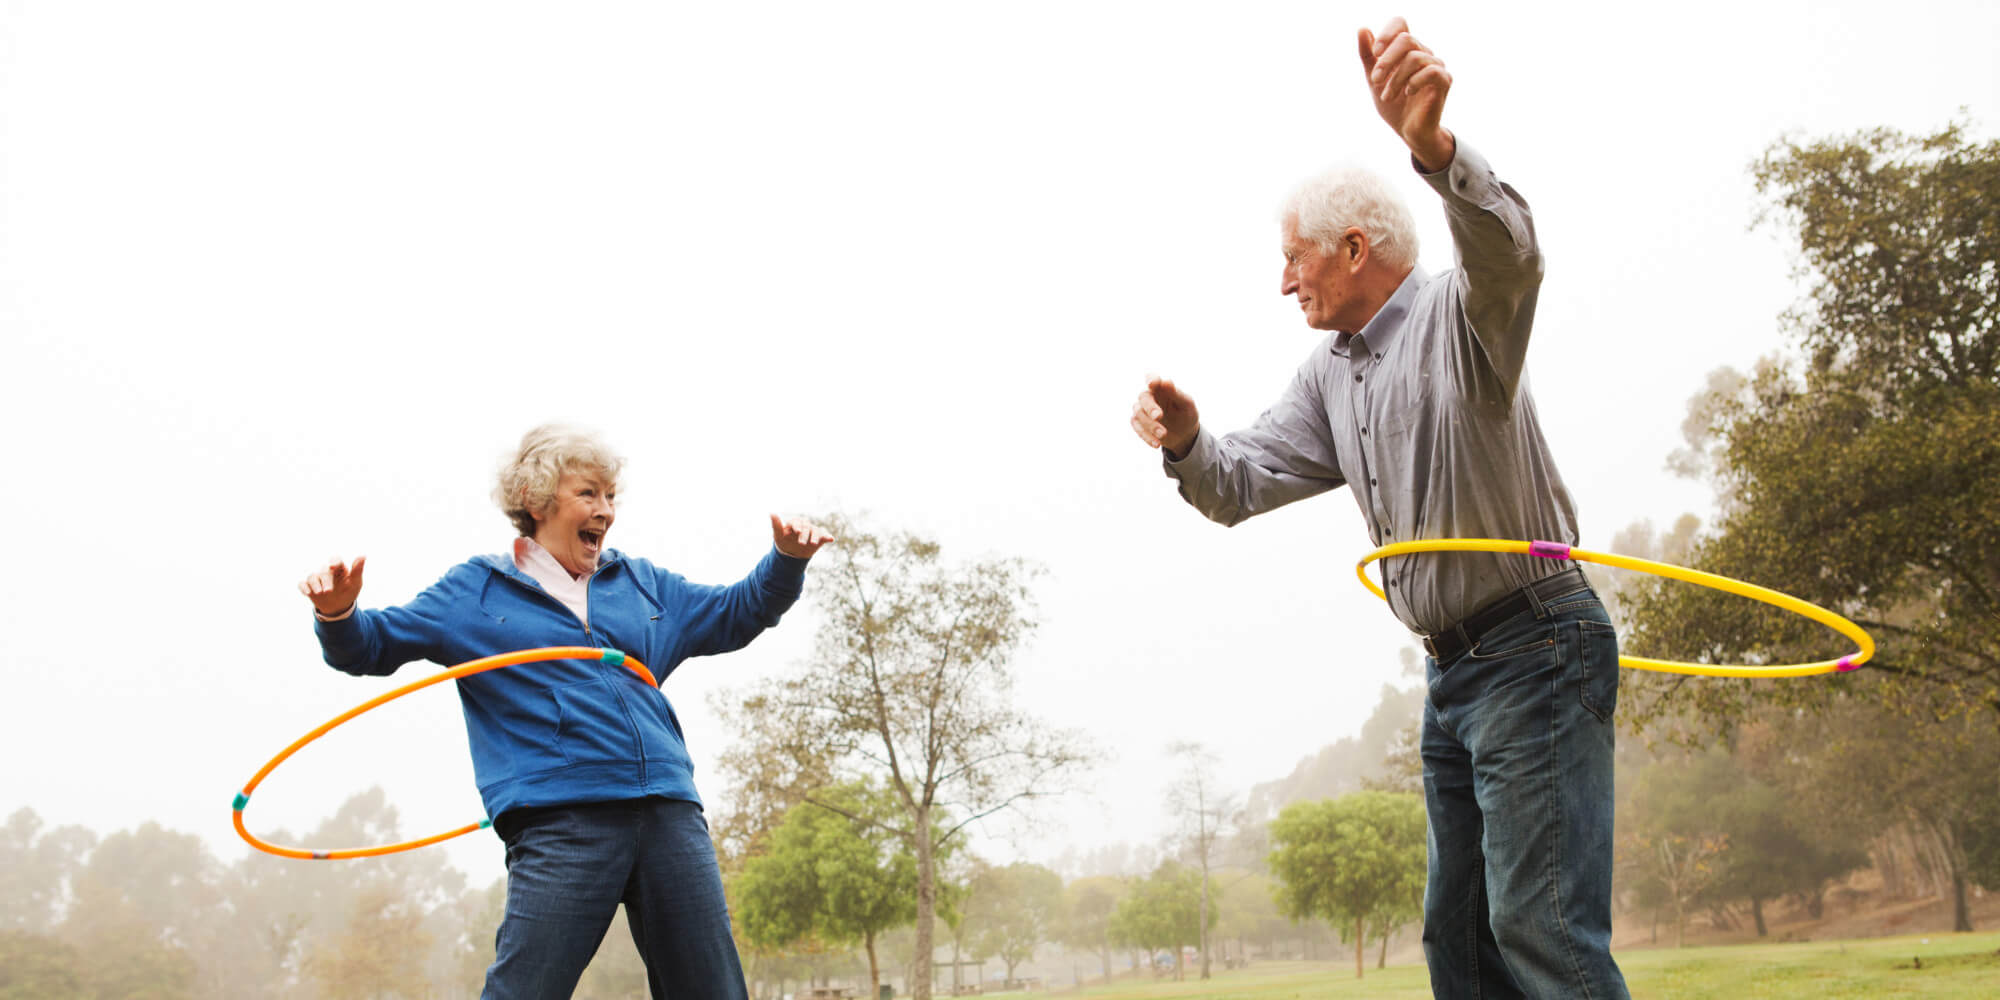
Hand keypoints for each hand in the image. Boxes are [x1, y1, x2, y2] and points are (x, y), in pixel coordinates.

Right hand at [299, 556, 365, 616]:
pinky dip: (303, 587)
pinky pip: (302, 584)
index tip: (332, 567)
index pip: (335, 560)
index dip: (333, 562)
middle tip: (328, 591)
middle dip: (325, 580)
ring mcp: (317, 579)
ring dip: (314, 584)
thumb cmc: (348, 591)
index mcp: (339, 568)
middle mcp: (326, 571)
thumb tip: (363, 556)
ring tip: (319, 593)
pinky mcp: (309, 587)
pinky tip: (307, 593)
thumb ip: (357, 570)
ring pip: (312, 576)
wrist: (338, 607)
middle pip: (324, 571)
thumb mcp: (355, 583)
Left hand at [770, 515, 833, 558]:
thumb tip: (771, 513)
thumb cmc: (784, 542)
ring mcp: (813, 531)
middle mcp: (805, 525)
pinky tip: (830, 539)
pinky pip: (824, 535)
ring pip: (816, 531)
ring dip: (815, 536)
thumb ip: (776, 525)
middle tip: (801, 543)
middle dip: (804, 534)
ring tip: (813, 543)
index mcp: (795, 522)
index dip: (797, 526)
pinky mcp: (820, 538)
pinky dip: (828, 536)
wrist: (792, 553)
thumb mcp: (778, 535)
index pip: (797, 522)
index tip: (797, 532)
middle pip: (807, 527)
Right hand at [1131, 375, 1199, 459]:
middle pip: (1143, 397)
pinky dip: (1146, 436)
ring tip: (1164, 434)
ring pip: (1139, 414)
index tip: (1153, 383)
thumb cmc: (1186, 414)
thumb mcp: (1186, 405)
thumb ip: (1176, 394)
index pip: (1152, 377)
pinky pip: (1138, 428)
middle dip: (1150, 407)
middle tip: (1159, 416)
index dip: (1151, 379)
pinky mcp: (1139, 424)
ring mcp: (1142, 410)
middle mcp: (1149, 396)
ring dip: (1151, 425)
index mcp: (1161, 388)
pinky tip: (1157, 444)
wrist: (1184, 435)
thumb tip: (1166, 381)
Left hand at [1358, 17, 1454, 171]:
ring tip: (1387, 96)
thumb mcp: (1374, 80)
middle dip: (1386, 60)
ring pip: (1415, 57)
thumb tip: (1362, 29)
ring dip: (1396, 78)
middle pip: (1406, 39)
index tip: (1374, 52)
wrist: (1409, 132)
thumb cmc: (1394, 105)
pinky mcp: (1444, 80)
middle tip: (1375, 80)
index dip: (1386, 33)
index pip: (1400, 24)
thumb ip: (1368, 57)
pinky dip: (1413, 82)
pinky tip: (1406, 94)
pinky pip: (1430, 71)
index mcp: (1406, 50)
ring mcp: (1436, 65)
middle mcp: (1423, 53)